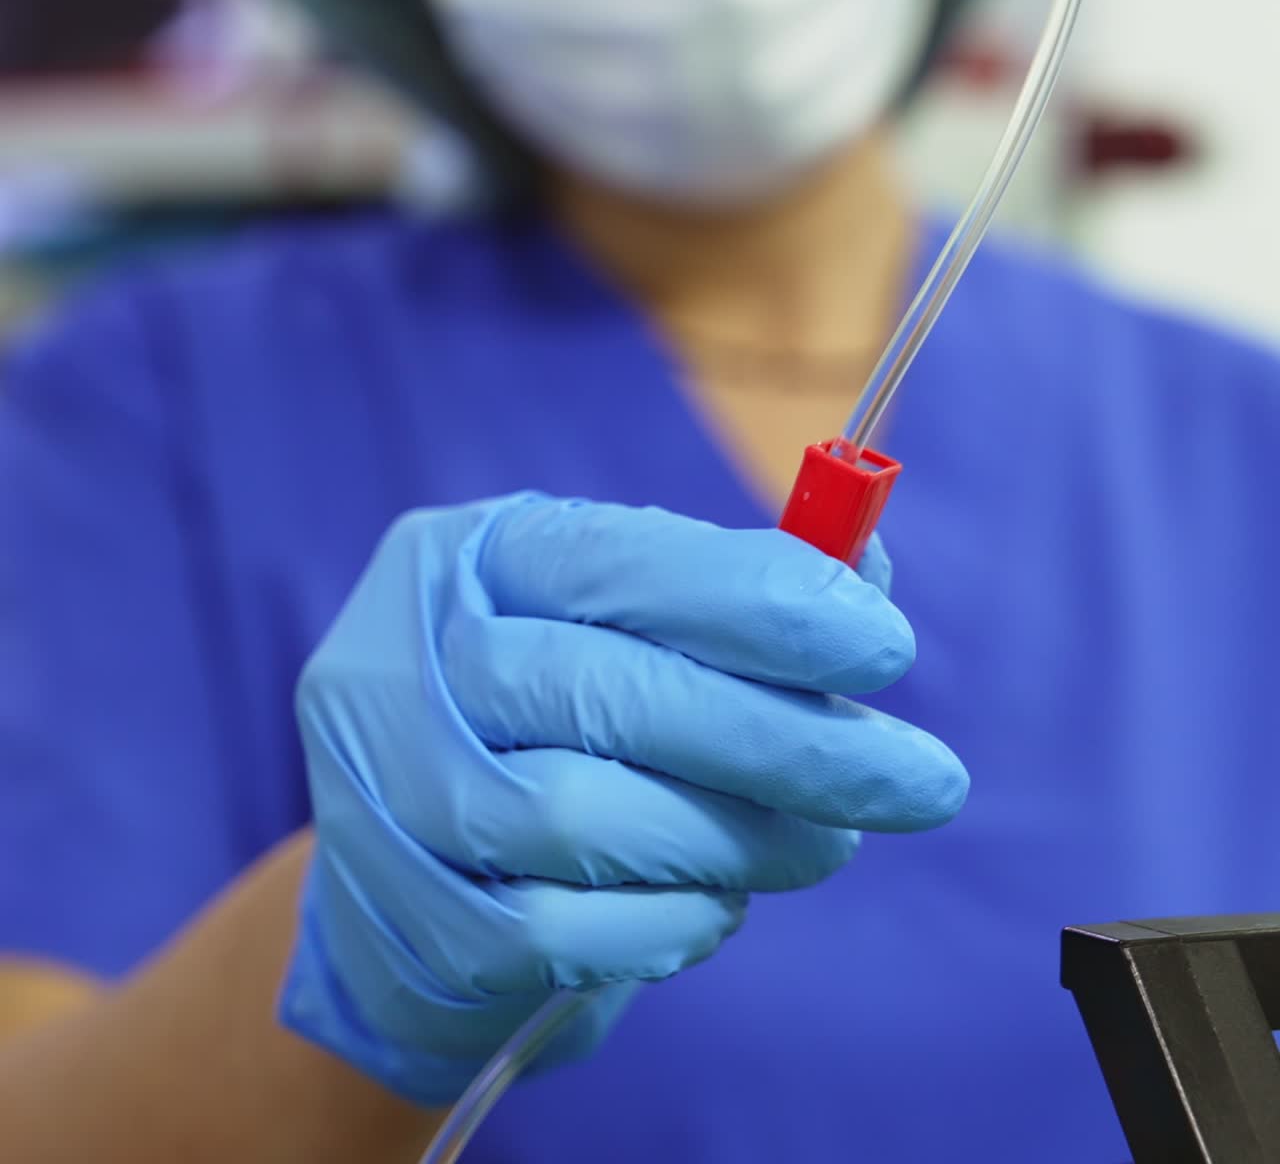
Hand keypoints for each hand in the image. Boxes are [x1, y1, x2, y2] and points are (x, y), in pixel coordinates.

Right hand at [280, 495, 966, 1104]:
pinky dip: (673, 921)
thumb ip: (729, 598)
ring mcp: (388, 796)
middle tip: (924, 781)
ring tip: (821, 844)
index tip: (885, 649)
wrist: (409, 874)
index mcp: (468, 557)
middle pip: (615, 695)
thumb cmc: (546, 722)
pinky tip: (716, 905)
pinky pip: (563, 930)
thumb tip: (866, 578)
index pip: (623, 559)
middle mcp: (404, 661)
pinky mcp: (410, 918)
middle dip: (791, 742)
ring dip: (739, 839)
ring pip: (588, 817)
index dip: (764, 602)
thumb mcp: (616, 627)